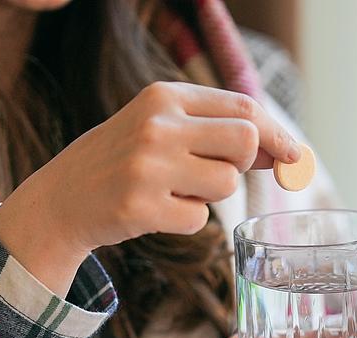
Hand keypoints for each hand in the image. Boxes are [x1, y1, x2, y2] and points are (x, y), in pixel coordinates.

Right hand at [0, 81, 299, 294]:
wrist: (61, 199)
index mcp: (164, 97)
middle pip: (244, 140)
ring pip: (226, 183)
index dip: (276, 134)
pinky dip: (187, 221)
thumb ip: (216, 133)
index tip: (294, 156)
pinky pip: (200, 219)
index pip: (244, 107)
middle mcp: (156, 125)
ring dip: (211, 195)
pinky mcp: (140, 207)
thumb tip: (280, 151)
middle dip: (243, 163)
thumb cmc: (123, 163)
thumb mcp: (163, 130)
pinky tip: (156, 211)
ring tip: (174, 190)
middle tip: (215, 174)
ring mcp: (147, 166)